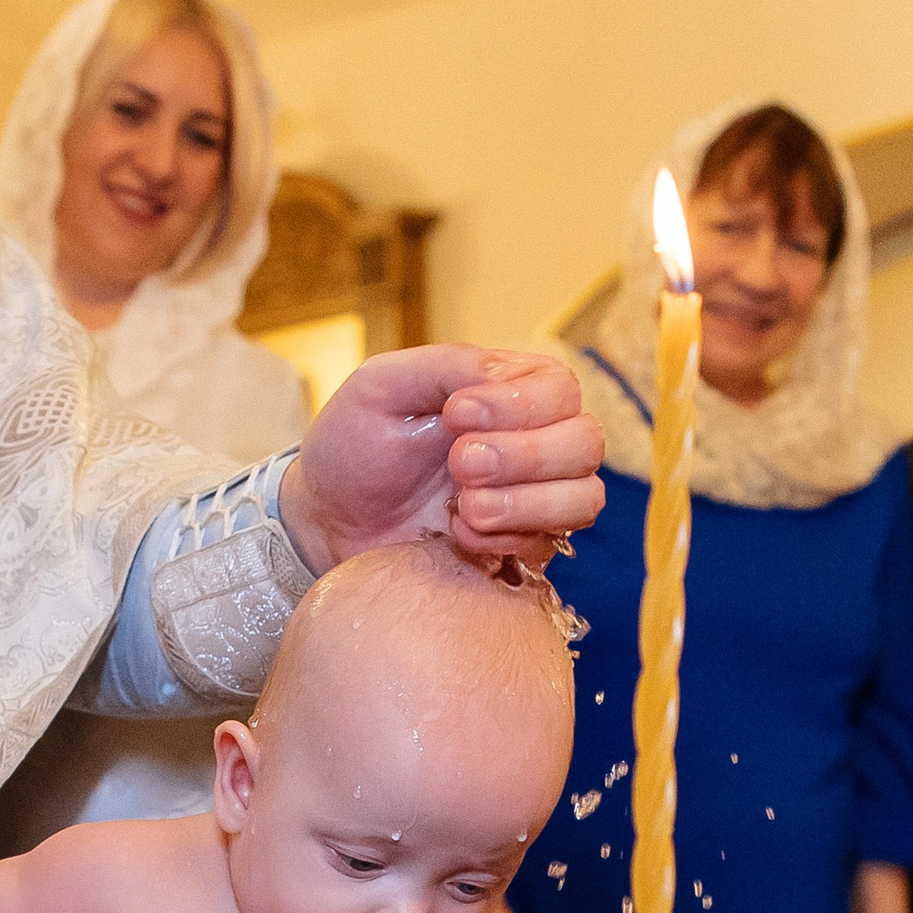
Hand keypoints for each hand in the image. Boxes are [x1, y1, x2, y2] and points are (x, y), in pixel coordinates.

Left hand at [281, 345, 605, 573]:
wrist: (326, 520)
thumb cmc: (353, 445)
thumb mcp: (382, 386)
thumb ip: (445, 365)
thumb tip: (500, 374)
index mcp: (507, 392)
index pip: (561, 388)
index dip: (521, 405)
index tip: (457, 414)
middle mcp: (532, 442)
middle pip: (585, 443)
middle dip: (525, 455)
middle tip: (459, 464)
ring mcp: (531, 498)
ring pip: (583, 498)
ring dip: (526, 502)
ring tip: (464, 506)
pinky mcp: (518, 548)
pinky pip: (550, 546)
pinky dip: (508, 540)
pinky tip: (458, 535)